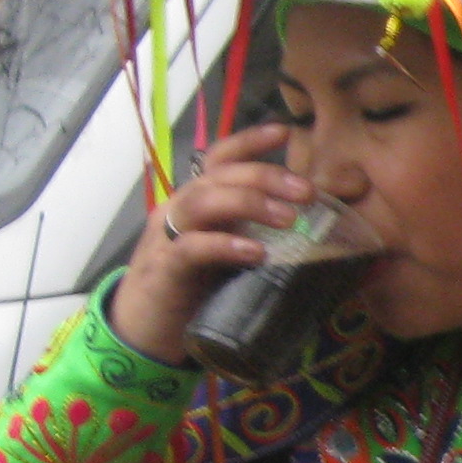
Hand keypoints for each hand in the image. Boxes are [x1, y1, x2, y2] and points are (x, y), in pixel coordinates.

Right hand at [107, 124, 306, 364]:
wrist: (144, 331)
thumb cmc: (194, 289)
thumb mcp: (229, 256)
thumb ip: (259, 239)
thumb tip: (317, 237)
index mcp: (197, 202)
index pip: (220, 160)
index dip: (249, 142)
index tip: (285, 131)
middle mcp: (180, 211)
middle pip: (218, 177)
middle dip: (265, 176)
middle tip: (307, 192)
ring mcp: (168, 237)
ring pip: (202, 202)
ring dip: (249, 203)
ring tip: (289, 218)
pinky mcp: (165, 270)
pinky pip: (191, 248)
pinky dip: (225, 245)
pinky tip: (256, 252)